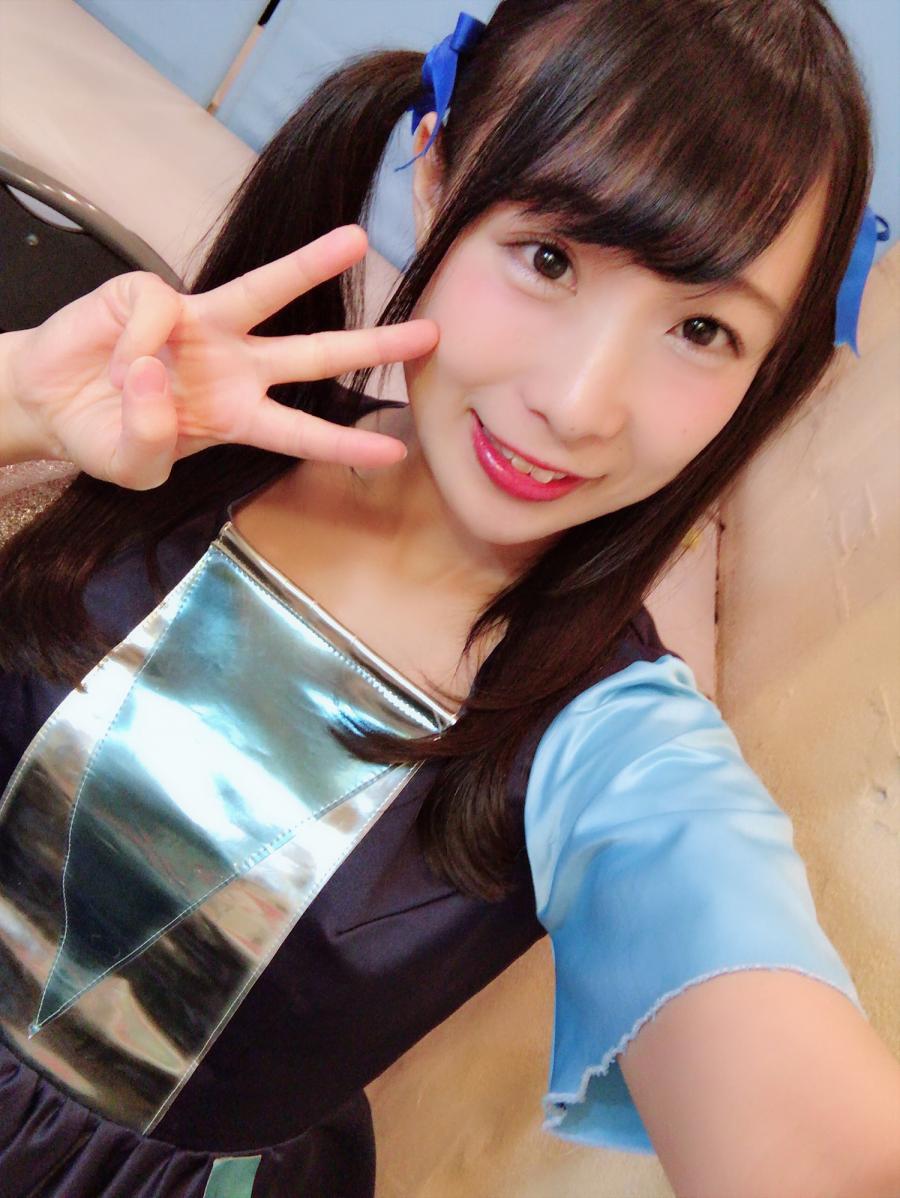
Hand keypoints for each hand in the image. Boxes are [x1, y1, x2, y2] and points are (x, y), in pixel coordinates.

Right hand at [6, 225, 437, 488]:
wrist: (47, 400)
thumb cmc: (102, 435)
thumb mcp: (132, 464)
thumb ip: (150, 438)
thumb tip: (152, 372)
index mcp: (237, 416)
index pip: (302, 433)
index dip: (344, 444)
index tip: (394, 451)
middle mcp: (234, 365)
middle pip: (316, 354)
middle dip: (372, 346)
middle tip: (430, 335)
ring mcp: (200, 324)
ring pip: (266, 290)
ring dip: (313, 265)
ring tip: (358, 241)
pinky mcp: (155, 293)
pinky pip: (157, 311)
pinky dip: (135, 338)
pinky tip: (114, 357)